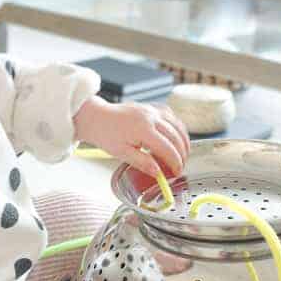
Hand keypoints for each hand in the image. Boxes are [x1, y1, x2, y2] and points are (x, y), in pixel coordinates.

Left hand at [73, 97, 189, 176]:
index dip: (175, 163)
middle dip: (182, 154)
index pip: (168, 149)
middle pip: (177, 138)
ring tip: (182, 155)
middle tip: (180, 166)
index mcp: (143, 129)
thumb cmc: (106, 135)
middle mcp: (151, 117)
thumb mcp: (122, 153)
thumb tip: (158, 173)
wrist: (97, 117)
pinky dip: (178, 128)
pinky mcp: (153, 107)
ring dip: (184, 141)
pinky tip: (176, 138)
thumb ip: (142, 163)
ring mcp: (153, 110)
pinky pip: (172, 117)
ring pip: (178, 126)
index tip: (177, 172)